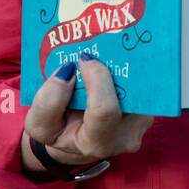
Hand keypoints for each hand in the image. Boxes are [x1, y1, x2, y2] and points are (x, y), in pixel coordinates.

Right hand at [22, 54, 154, 172]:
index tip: (82, 59)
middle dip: (113, 66)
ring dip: (121, 66)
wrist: (78, 139)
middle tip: (100, 46)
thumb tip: (69, 71)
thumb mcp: (41, 124)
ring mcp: (141, 123)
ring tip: (106, 52)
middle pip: (127, 93)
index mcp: (98, 142)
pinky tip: (113, 61)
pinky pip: (141, 84)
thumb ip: (48, 101)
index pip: (104, 110)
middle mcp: (126, 136)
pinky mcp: (148, 110)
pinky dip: (126, 70)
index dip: (96, 79)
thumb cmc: (59, 131)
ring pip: (137, 85)